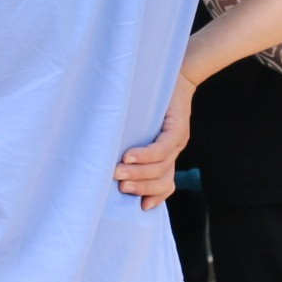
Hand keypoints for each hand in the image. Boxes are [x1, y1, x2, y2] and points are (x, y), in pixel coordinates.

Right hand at [115, 75, 195, 208]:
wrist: (177, 73)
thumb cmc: (152, 100)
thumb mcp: (142, 127)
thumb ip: (131, 145)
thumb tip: (104, 159)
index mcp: (167, 155)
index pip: (166, 184)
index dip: (156, 196)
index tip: (142, 207)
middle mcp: (174, 151)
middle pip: (162, 180)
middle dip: (141, 186)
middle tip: (120, 188)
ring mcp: (178, 140)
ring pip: (160, 166)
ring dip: (138, 172)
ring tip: (117, 172)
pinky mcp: (177, 127)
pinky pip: (162, 147)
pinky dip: (145, 154)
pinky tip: (129, 155)